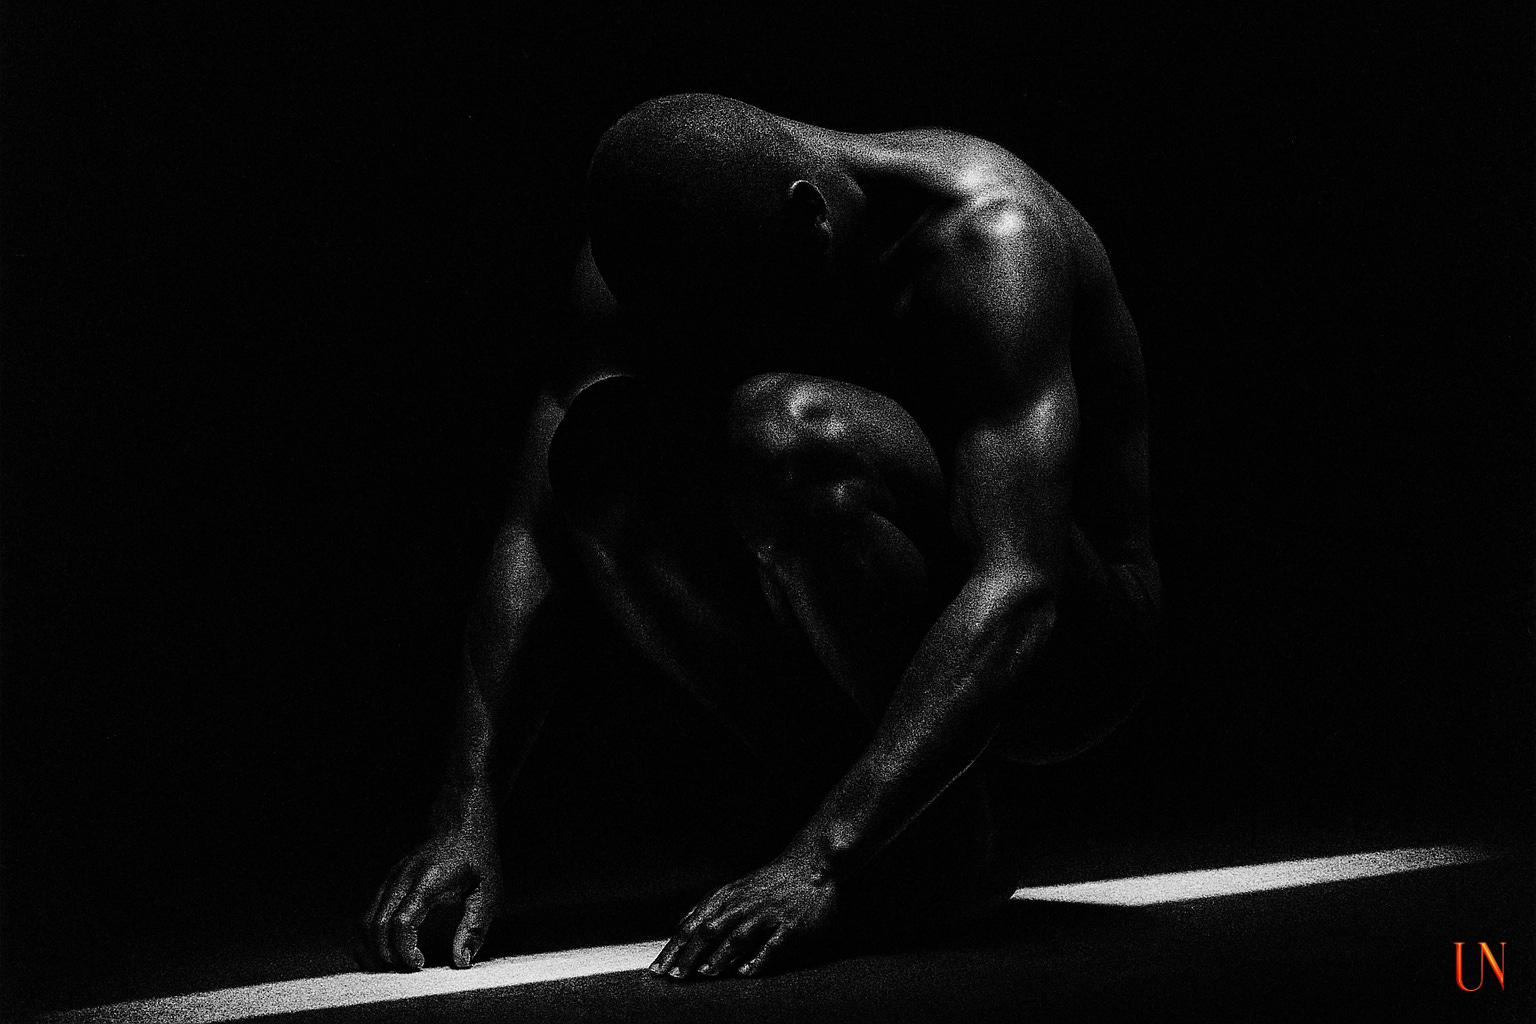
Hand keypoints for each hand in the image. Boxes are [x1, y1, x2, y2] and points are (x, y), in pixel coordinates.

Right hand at [357, 821, 503, 971]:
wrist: (461, 828)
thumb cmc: (477, 860)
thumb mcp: (488, 891)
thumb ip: (474, 926)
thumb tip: (461, 960)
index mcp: (427, 882)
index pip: (401, 922)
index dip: (404, 949)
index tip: (419, 964)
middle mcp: (402, 880)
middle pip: (375, 926)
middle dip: (386, 956)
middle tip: (405, 971)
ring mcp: (391, 880)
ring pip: (365, 921)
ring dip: (374, 949)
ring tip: (394, 965)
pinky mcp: (387, 883)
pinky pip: (368, 914)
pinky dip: (371, 937)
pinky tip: (385, 950)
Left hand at [649, 855, 839, 979]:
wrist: (810, 866)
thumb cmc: (768, 883)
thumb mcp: (733, 889)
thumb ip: (709, 908)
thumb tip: (680, 927)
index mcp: (726, 898)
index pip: (691, 926)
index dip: (674, 949)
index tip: (658, 969)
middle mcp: (742, 905)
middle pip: (708, 931)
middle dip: (689, 955)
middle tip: (675, 977)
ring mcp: (766, 915)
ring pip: (737, 936)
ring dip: (719, 956)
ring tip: (704, 973)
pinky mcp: (789, 926)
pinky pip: (770, 945)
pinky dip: (756, 959)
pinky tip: (745, 972)